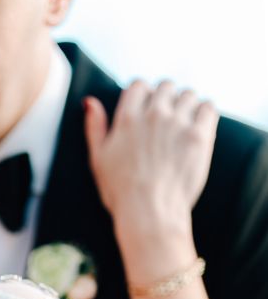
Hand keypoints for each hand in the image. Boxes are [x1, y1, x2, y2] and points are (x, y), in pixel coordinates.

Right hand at [83, 80, 218, 237]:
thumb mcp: (98, 159)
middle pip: (166, 86)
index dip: (143, 93)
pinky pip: (208, 107)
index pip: (139, 85)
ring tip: (184, 122)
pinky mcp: (198, 137)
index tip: (146, 106)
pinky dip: (204, 112)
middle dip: (166, 96)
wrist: (149, 213)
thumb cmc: (120, 191)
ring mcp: (177, 124)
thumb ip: (94, 127)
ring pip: (188, 95)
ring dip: (186, 104)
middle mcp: (152, 115)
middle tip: (167, 115)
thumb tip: (90, 101)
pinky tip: (198, 126)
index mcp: (126, 119)